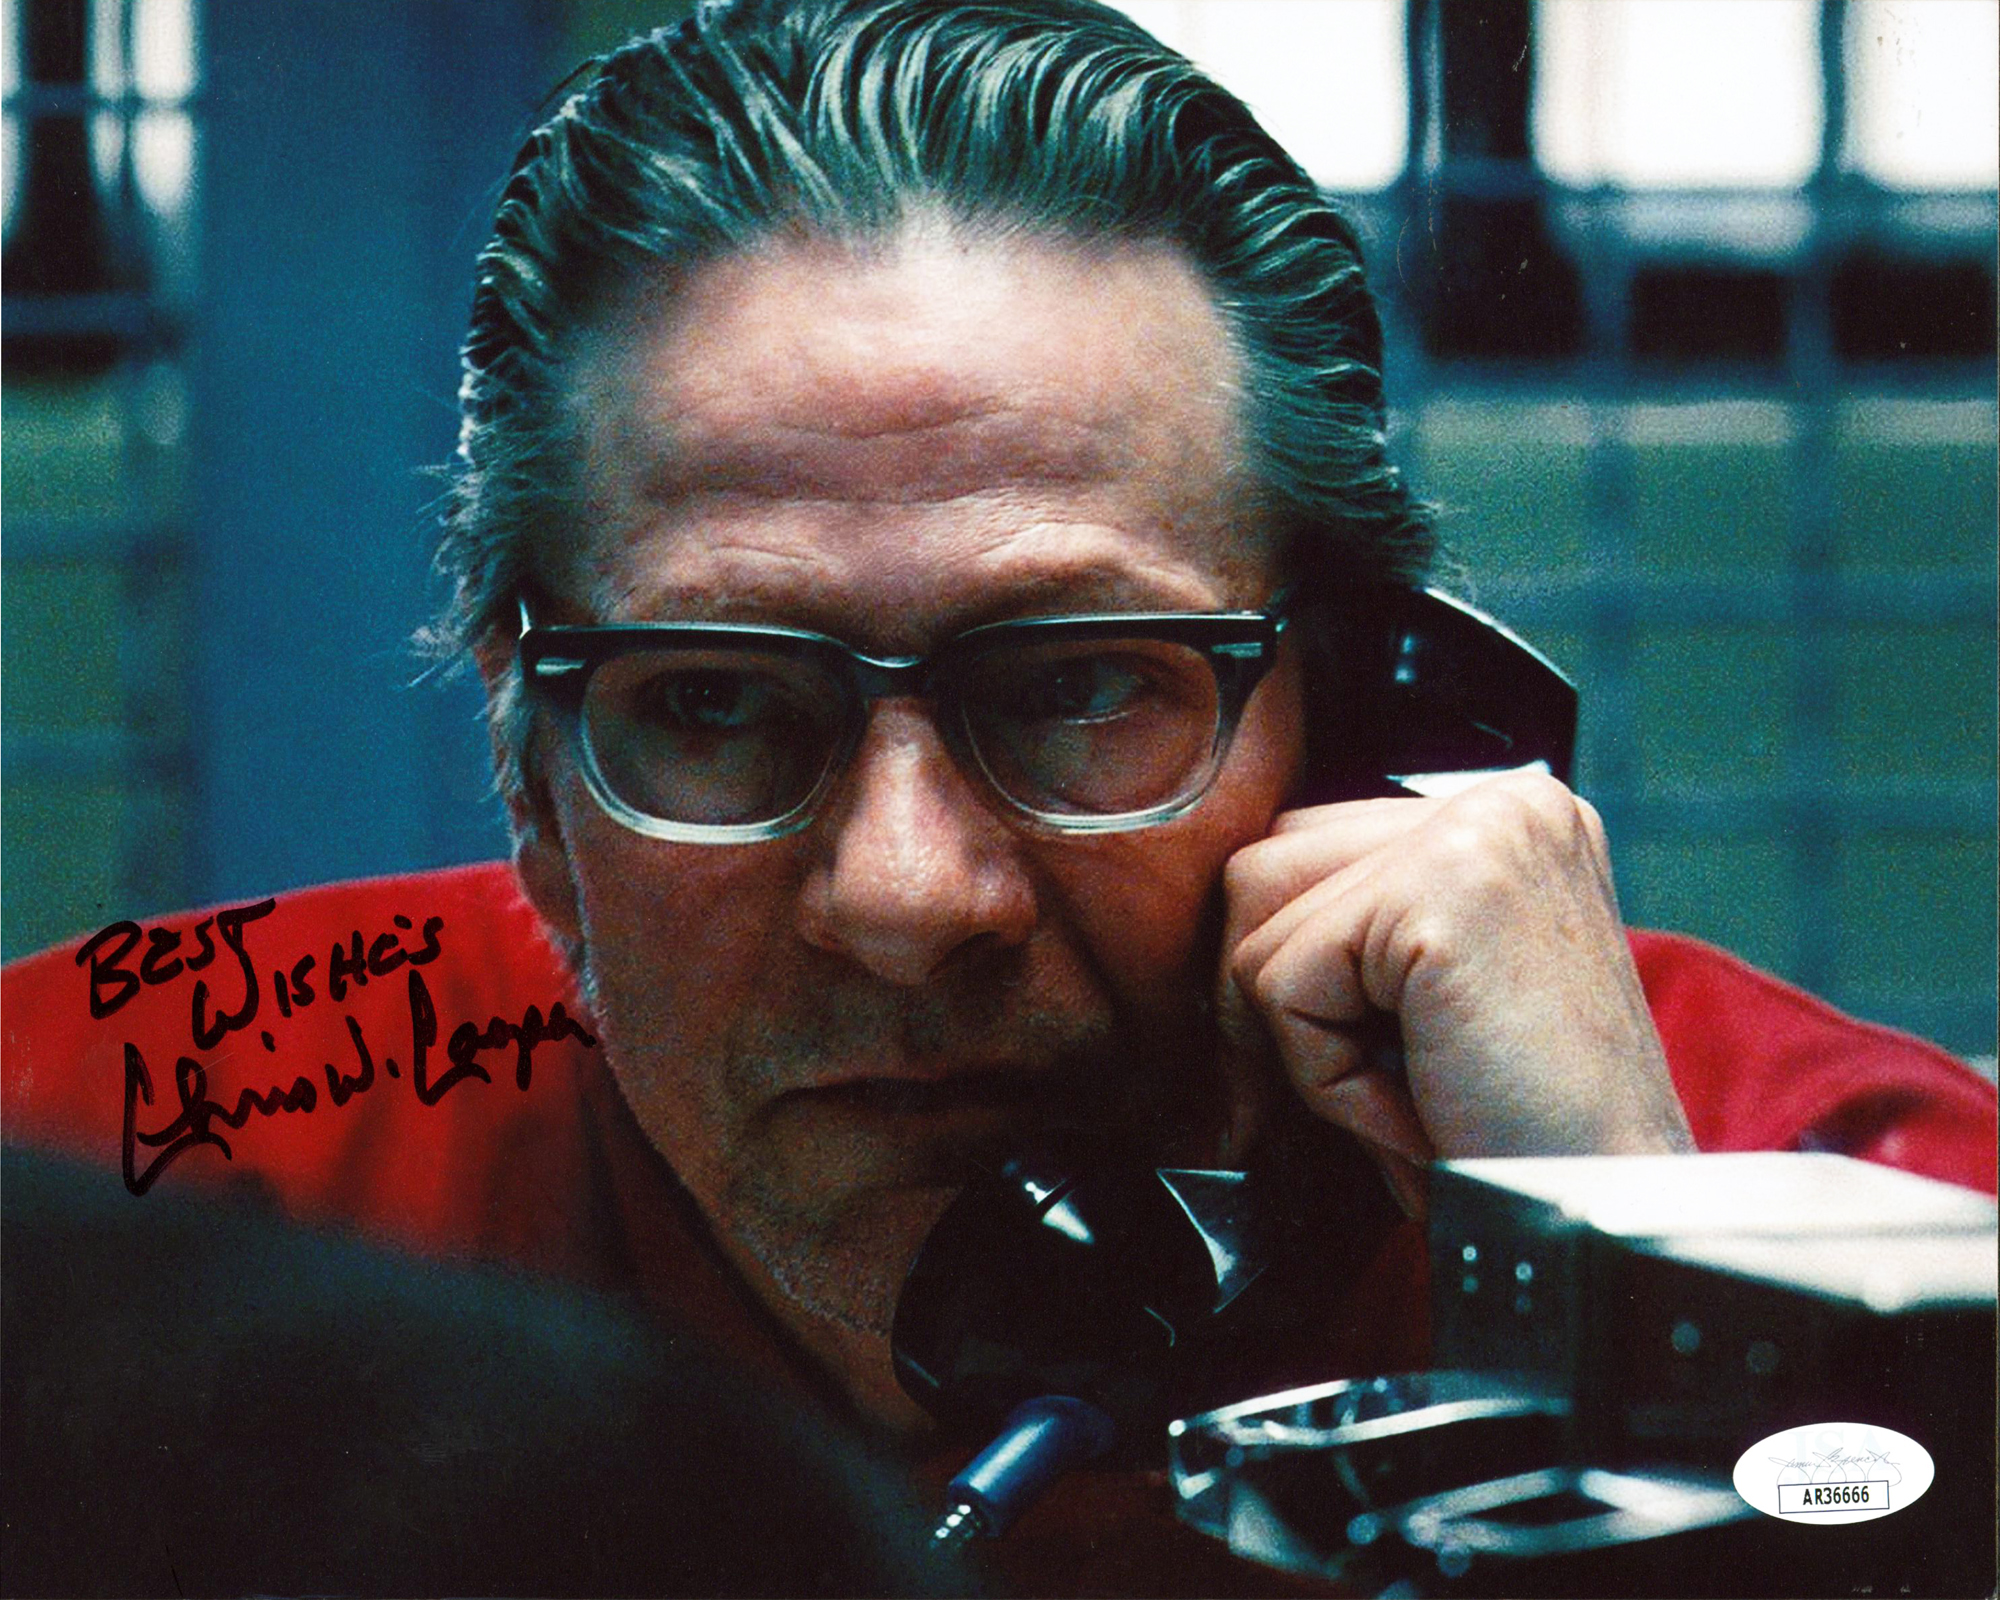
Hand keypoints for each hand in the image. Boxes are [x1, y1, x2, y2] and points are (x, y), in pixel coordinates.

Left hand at [1218, 772, 1692, 1213]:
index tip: (1305, 1057)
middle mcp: (1503, 803)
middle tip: (1328, 1096)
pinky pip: (1285, 982)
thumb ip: (1352, 939)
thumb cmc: (1522, 1136)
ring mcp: (1476, 835)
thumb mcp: (1428, 1004)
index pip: (1308, 846)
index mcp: (1510, 817)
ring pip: (1259, 923)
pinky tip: (1418, 1112)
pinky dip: (1325, 1077)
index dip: (1285, 964)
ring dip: (1302, 1043)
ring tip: (1401, 1102)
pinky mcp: (1442, 893)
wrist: (1614, 1222)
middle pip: (1265, 866)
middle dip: (1269, 996)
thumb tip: (1209, 941)